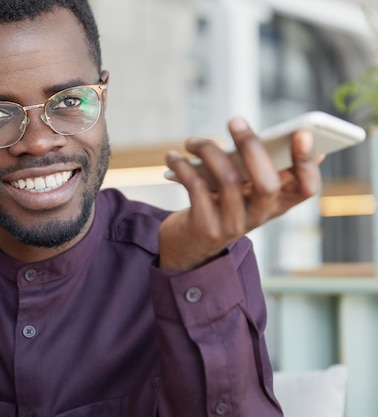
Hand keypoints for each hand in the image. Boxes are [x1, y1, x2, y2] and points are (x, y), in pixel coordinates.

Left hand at [158, 117, 320, 270]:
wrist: (189, 245)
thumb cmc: (220, 205)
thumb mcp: (243, 189)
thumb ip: (255, 166)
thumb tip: (265, 135)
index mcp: (277, 203)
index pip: (306, 188)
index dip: (307, 162)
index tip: (301, 132)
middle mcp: (260, 217)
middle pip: (267, 183)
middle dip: (251, 147)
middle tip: (235, 120)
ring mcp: (234, 225)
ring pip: (228, 180)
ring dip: (208, 151)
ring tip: (192, 141)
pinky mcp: (207, 228)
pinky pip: (197, 188)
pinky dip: (184, 168)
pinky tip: (173, 157)